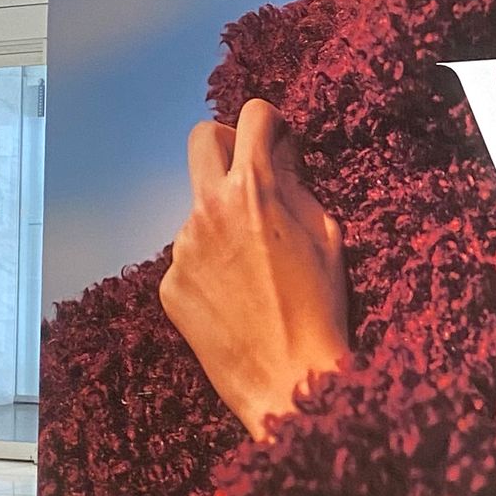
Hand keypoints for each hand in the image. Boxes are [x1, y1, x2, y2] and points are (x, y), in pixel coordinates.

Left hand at [161, 98, 349, 439]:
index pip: (252, 117)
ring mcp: (182, 247)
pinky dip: (212, 263)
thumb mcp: (326, 234)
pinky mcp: (170, 283)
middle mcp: (208, 209)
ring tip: (254, 264)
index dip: (270, 122)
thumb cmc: (321, 306)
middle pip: (201, 139)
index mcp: (253, 190)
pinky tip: (236, 295)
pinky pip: (190, 255)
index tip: (278, 139)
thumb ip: (297, 183)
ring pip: (199, 207)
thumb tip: (282, 152)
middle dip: (228, 144)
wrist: (289, 378)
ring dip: (223, 217)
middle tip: (251, 174)